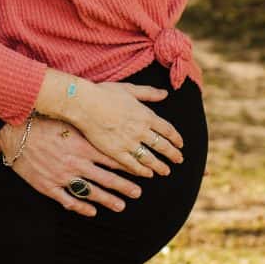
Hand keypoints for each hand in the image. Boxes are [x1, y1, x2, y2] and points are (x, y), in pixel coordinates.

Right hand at [4, 118, 141, 215]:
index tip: (143, 171)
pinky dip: (81, 207)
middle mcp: (75, 163)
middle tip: (138, 192)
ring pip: (90, 192)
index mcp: (83, 146)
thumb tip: (113, 130)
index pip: (112, 159)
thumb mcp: (71, 122)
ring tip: (121, 205)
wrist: (14, 132)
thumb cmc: (44, 122)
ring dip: (107, 200)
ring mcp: (62, 176)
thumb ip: (91, 129)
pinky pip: (68, 200)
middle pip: (106, 178)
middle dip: (124, 186)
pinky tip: (92, 211)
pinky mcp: (48, 186)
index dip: (129, 166)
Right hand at [57, 78, 185, 176]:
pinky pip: (132, 164)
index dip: (175, 138)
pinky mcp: (115, 152)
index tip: (180, 144)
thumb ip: (148, 93)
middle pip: (162, 145)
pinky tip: (147, 174)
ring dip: (159, 165)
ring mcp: (128, 142)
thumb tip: (165, 93)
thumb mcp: (130, 89)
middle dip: (172, 154)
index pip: (167, 129)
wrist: (84, 104)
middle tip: (179, 160)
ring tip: (165, 171)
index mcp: (146, 115)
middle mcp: (140, 130)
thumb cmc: (104, 93)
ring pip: (149, 157)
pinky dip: (142, 170)